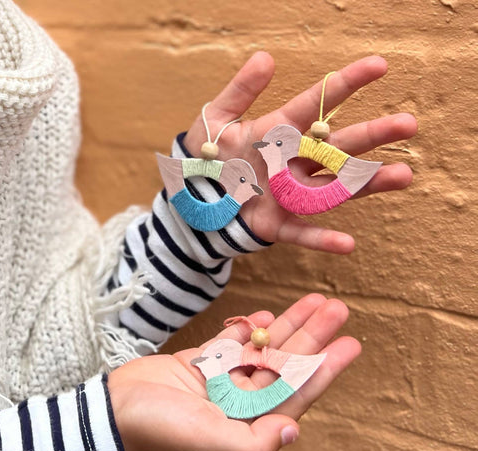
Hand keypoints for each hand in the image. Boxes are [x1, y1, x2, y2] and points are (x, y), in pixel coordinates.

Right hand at [108, 294, 360, 450]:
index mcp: (246, 427)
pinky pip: (231, 344)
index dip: (324, 370)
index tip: (350, 345)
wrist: (110, 414)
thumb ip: (257, 444)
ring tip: (314, 302)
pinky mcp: (198, 365)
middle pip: (284, 366)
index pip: (295, 393)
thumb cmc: (159, 432)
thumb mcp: (212, 447)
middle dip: (312, 338)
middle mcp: (238, 405)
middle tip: (338, 309)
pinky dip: (249, 330)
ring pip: (262, 350)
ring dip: (287, 327)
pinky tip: (266, 315)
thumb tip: (294, 431)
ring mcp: (218, 383)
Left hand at [183, 53, 416, 252]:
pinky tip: (348, 244)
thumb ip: (239, 92)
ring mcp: (288, 195)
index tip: (380, 65)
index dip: (344, 85)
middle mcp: (292, 162)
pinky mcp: (276, 225)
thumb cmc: (205, 156)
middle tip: (408, 124)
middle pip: (337, 147)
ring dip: (365, 184)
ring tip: (402, 176)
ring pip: (333, 188)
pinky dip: (322, 240)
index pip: (315, 105)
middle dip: (372, 135)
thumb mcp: (215, 119)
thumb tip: (266, 57)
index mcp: (278, 132)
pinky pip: (301, 233)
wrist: (190, 199)